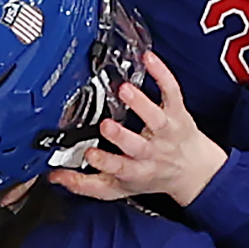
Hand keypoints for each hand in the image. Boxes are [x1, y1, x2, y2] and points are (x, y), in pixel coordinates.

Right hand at [48, 52, 229, 206]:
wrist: (193, 170)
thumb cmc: (151, 175)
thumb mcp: (118, 188)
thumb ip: (85, 184)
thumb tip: (55, 177)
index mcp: (134, 170)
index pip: (119, 168)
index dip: (104, 162)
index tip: (90, 154)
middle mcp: (152, 151)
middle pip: (136, 144)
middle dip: (121, 136)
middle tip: (106, 125)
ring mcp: (165, 130)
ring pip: (155, 116)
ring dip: (140, 103)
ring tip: (125, 89)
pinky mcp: (177, 111)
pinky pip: (171, 91)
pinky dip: (162, 74)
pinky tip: (149, 59)